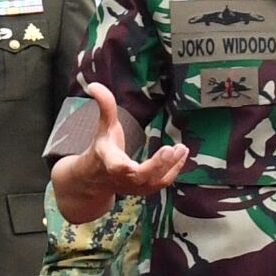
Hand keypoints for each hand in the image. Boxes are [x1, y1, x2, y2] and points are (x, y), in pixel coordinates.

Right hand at [53, 83, 186, 220]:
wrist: (95, 180)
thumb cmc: (102, 150)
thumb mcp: (103, 128)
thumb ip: (105, 107)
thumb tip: (94, 85)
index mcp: (109, 162)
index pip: (117, 167)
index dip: (125, 167)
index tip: (131, 162)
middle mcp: (122, 177)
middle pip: (139, 177)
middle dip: (156, 165)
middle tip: (172, 149)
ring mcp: (134, 187)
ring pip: (154, 182)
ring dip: (170, 167)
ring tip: (182, 148)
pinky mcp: (145, 190)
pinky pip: (162, 183)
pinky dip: (174, 170)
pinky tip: (181, 154)